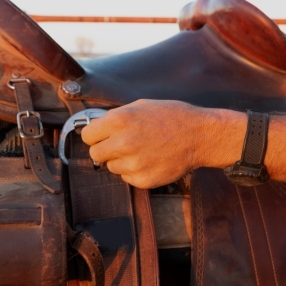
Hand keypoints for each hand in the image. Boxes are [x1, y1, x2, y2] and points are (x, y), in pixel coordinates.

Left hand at [81, 99, 245, 188]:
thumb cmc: (172, 117)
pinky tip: (149, 160)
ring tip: (141, 150)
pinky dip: (134, 171)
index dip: (95, 134)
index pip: (87, 135)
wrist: (199, 136)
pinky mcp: (143, 180)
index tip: (102, 135)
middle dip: (105, 149)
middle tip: (120, 144)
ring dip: (121, 160)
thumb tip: (97, 127)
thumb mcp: (141, 106)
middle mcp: (123, 143)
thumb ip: (116, 117)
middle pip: (95, 154)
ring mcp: (133, 164)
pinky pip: (127, 178)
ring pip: (111, 167)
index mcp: (119, 120)